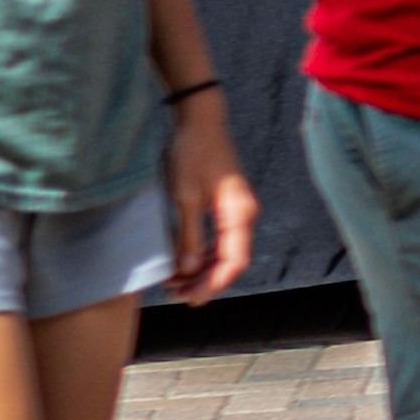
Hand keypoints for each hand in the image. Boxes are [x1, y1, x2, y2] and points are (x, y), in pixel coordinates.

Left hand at [159, 90, 256, 306]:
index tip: (191, 299)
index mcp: (240, 214)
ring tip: (175, 284)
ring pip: (224, 251)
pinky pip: (218, 238)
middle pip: (231, 260)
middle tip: (177, 296)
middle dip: (205, 281)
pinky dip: (201, 253)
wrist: (200, 119)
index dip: (214, 284)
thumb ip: (188, 236)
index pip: (234, 262)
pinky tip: (184, 261)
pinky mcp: (226, 204)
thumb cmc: (192, 154)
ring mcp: (236, 209)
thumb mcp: (185, 197)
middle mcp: (244, 215)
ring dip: (202, 269)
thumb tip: (186, 271)